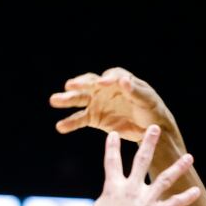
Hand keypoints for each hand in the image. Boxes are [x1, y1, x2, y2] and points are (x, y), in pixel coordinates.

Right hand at [51, 68, 179, 145]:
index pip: (110, 76)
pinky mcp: (94, 118)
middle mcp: (105, 89)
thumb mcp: (147, 100)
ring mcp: (98, 102)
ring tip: (54, 100)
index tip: (102, 83)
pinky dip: (70, 123)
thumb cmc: (151, 110)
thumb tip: (124, 81)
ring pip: (80, 99)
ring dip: (67, 99)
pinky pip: (80, 119)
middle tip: (69, 86)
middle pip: (90, 84)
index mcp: (120, 80)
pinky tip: (60, 127)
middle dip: (79, 85)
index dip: (106, 79)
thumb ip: (135, 91)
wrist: (149, 129)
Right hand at [53, 127, 199, 205]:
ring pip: (164, 179)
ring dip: (177, 168)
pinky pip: (174, 204)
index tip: (114, 133)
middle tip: (155, 128)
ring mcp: (145, 202)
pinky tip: (197, 191)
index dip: (112, 147)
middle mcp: (130, 191)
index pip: (111, 162)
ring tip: (189, 156)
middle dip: (148, 143)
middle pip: (141, 161)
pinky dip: (185, 198)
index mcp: (112, 189)